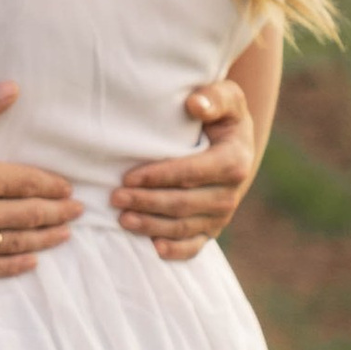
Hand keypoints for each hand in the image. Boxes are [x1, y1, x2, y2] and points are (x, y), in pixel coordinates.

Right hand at [0, 84, 77, 276]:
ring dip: (44, 239)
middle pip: (30, 215)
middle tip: (77, 212)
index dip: (53, 186)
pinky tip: (30, 262)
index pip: (29, 183)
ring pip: (15, 243)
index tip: (67, 188)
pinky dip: (14, 265)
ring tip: (64, 235)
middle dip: (58, 213)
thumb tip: (12, 89)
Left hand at [112, 78, 258, 263]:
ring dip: (152, 226)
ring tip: (122, 219)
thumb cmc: (222, 116)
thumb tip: (194, 104)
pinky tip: (153, 248)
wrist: (235, 145)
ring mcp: (221, 215)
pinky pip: (193, 246)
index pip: (192, 172)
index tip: (129, 177)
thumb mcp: (226, 98)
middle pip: (184, 203)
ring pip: (183, 227)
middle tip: (115, 198)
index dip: (160, 177)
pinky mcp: (211, 229)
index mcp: (234, 161)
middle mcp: (230, 193)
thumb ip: (214, 98)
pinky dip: (175, 251)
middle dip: (147, 202)